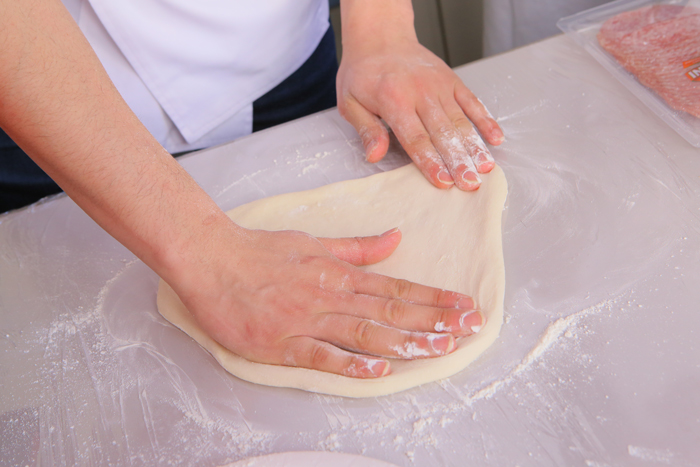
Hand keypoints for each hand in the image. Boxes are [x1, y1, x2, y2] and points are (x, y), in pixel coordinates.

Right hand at [175, 226, 483, 377]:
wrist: (211, 259)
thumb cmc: (260, 251)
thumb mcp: (314, 242)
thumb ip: (357, 247)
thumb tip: (395, 239)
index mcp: (339, 274)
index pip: (397, 289)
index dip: (435, 299)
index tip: (465, 306)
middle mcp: (331, 296)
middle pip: (391, 311)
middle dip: (435, 320)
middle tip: (471, 327)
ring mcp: (307, 320)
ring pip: (365, 332)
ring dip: (407, 341)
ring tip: (442, 348)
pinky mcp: (282, 342)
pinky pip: (321, 354)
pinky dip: (350, 362)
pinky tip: (378, 369)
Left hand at [337, 0, 503, 190]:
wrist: (379, 36)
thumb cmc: (363, 72)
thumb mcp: (349, 102)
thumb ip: (365, 130)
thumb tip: (374, 155)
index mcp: (393, 100)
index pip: (416, 138)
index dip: (431, 162)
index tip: (444, 182)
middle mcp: (420, 92)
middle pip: (443, 133)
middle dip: (459, 161)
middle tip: (470, 183)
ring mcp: (439, 85)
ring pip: (461, 121)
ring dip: (475, 146)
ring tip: (486, 168)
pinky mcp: (452, 80)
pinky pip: (472, 102)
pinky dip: (485, 120)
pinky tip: (495, 138)